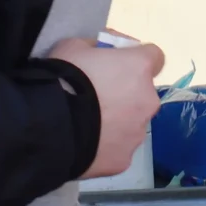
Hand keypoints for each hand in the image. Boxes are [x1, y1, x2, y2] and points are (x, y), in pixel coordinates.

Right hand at [49, 37, 163, 177]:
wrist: (49, 125)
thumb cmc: (64, 77)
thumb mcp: (74, 46)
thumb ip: (96, 47)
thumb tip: (102, 52)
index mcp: (139, 69)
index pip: (155, 57)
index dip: (138, 58)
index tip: (121, 63)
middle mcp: (148, 100)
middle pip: (143, 94)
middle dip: (126, 94)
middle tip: (98, 97)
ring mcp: (138, 132)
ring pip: (133, 123)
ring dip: (117, 121)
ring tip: (87, 124)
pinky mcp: (124, 159)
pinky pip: (118, 148)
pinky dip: (106, 146)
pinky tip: (84, 143)